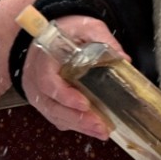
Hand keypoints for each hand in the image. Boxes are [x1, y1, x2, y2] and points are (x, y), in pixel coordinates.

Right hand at [19, 15, 124, 140]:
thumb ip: (102, 39)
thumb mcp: (84, 27)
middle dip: (77, 119)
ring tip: (101, 131)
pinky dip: (75, 125)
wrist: (45, 34)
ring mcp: (40, 93)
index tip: (85, 104)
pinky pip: (58, 118)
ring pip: (55, 115)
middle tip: (100, 126)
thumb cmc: (65, 32)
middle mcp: (37, 80)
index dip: (66, 96)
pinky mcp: (47, 101)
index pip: (49, 83)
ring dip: (78, 126)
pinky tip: (93, 128)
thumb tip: (123, 59)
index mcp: (44, 60)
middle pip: (52, 106)